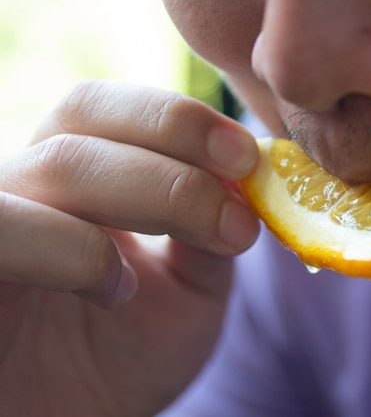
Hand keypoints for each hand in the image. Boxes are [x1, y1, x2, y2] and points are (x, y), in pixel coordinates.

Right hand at [0, 80, 258, 415]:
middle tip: (242, 174)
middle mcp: (24, 190)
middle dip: (178, 140)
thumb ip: (211, 230)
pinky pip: (5, 231)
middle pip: (83, 116)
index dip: (180, 119)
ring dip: (153, 190)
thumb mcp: (191, 290)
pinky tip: (117, 288)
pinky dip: (76, 250)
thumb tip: (249, 178)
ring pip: (56, 165)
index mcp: (74, 181)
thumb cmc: (127, 358)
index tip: (247, 155)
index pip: (109, 110)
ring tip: (211, 239)